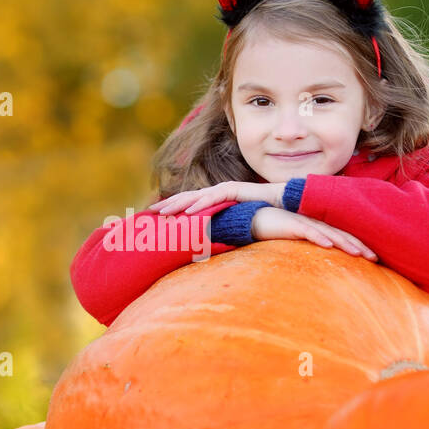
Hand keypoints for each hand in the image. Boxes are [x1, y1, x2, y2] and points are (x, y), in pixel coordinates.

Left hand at [153, 181, 284, 214]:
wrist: (278, 200)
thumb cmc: (257, 211)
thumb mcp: (233, 220)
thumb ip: (220, 225)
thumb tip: (207, 239)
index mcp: (213, 198)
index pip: (188, 202)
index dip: (171, 207)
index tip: (155, 215)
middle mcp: (215, 191)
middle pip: (186, 197)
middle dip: (167, 203)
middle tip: (150, 211)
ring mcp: (222, 189)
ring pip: (195, 197)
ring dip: (178, 204)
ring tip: (163, 212)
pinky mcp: (232, 190)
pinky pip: (213, 198)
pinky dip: (200, 204)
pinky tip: (188, 211)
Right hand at [250, 208, 377, 260]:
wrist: (255, 219)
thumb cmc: (278, 232)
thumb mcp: (299, 243)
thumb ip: (312, 250)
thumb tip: (327, 263)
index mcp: (319, 228)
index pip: (343, 236)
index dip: (359, 245)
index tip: (374, 259)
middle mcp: (316, 224)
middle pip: (342, 235)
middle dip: (360, 246)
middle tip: (375, 258)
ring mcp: (304, 223)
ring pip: (329, 233)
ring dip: (344, 243)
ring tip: (358, 253)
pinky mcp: (292, 225)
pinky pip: (307, 231)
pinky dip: (319, 237)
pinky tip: (328, 245)